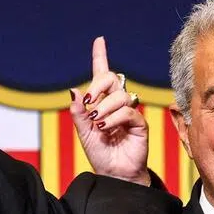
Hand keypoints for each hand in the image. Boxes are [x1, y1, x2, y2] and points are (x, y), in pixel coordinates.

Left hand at [70, 37, 150, 185]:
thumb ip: (78, 113)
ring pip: (119, 96)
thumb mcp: (83, 132)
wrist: (113, 173)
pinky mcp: (139, 124)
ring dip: (104, 108)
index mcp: (102, 102)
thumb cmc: (100, 154)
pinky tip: (106, 128)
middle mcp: (116, 104)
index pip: (102, 75)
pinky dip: (114, 118)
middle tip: (89, 103)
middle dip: (98, 85)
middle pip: (112, 78)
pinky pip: (128, 112)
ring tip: (98, 124)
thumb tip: (74, 91)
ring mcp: (129, 112)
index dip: (100, 56)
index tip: (99, 40)